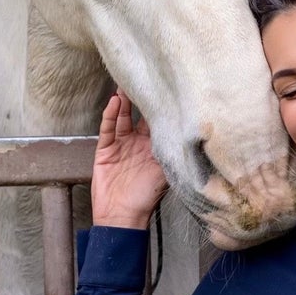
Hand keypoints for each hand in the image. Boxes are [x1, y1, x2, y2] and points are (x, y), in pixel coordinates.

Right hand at [92, 92, 168, 229]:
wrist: (122, 216)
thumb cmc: (146, 198)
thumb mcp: (166, 174)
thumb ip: (174, 153)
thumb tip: (190, 133)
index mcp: (155, 148)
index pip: (159, 122)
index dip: (161, 106)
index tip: (165, 89)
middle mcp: (138, 144)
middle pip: (139, 115)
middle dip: (141, 98)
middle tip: (143, 79)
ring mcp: (121, 145)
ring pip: (123, 118)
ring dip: (124, 102)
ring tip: (127, 85)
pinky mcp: (105, 149)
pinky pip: (108, 128)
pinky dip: (111, 115)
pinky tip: (114, 102)